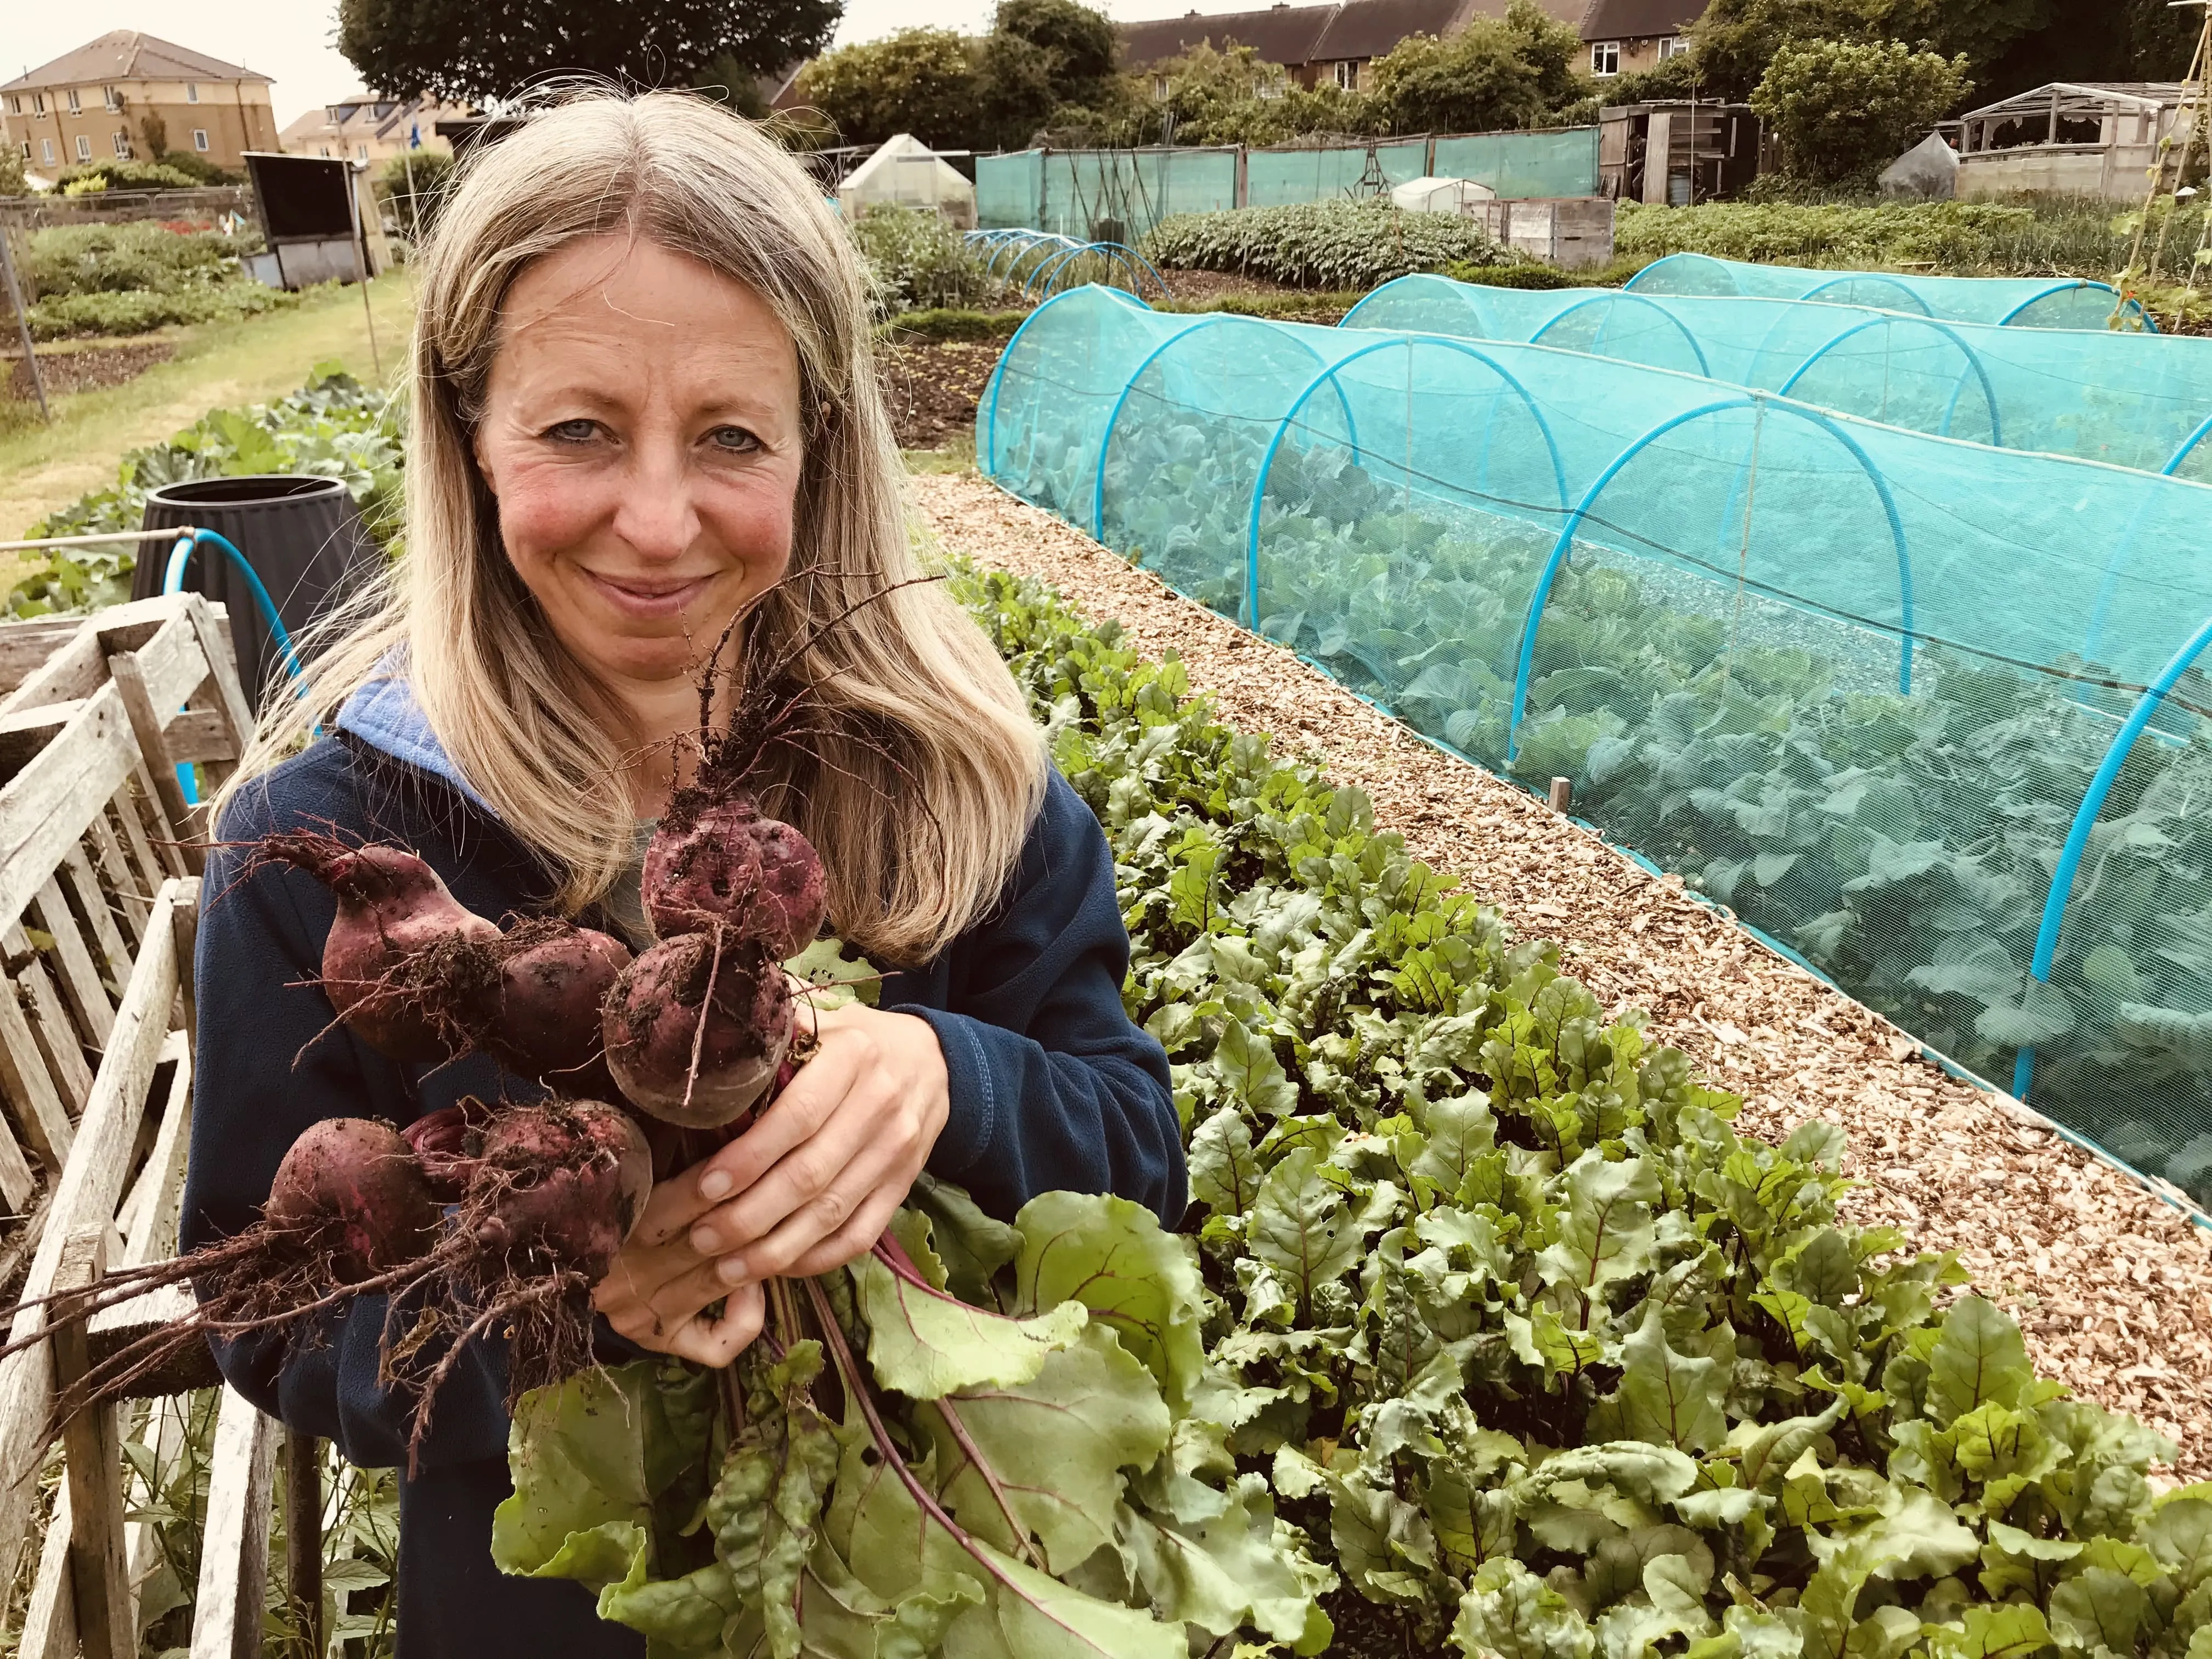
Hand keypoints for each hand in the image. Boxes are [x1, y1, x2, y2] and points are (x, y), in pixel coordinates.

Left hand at [590, 1000, 948, 1364]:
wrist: (933, 1061)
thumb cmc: (854, 1042)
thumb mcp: (820, 1022)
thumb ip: (772, 1042)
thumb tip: (704, 1057)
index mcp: (854, 1055)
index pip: (799, 1115)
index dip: (750, 1156)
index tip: (705, 1186)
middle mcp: (882, 1103)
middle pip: (811, 1174)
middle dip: (749, 1215)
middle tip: (699, 1237)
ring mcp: (898, 1150)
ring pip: (833, 1213)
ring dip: (775, 1249)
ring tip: (725, 1268)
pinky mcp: (904, 1185)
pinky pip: (860, 1235)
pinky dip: (816, 1258)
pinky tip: (776, 1268)